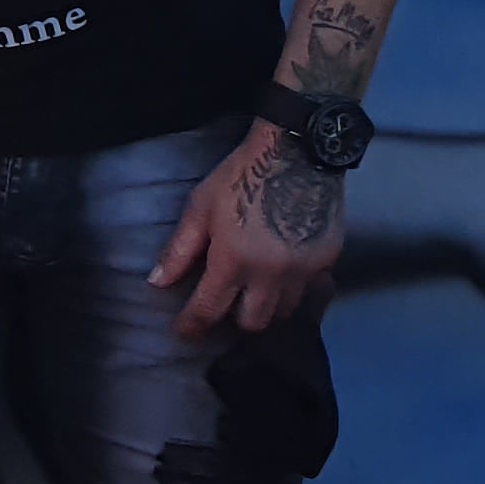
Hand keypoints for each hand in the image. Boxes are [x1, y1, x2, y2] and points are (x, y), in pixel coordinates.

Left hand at [152, 120, 349, 336]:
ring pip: (283, 312)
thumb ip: (179, 249)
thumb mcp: (201, 207)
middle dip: (234, 319)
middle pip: (252, 323)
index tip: (183, 332)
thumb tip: (158, 282)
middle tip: (226, 304)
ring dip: (266, 306)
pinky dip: (294, 289)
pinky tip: (284, 275)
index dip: (191, 326)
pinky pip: (309, 291)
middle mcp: (270, 275)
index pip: (208, 310)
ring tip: (255, 290)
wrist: (297, 150)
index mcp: (233, 261)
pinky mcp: (327, 261)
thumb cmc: (241, 175)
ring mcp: (303, 271)